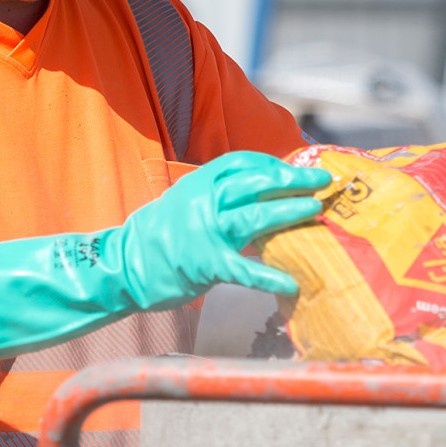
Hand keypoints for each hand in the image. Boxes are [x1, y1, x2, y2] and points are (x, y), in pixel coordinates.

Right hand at [113, 150, 330, 302]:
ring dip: (290, 212)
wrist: (122, 266)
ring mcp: (204, 232)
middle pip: (256, 183)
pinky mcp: (205, 264)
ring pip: (255, 216)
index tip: (296, 170)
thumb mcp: (184, 202)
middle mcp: (202, 201)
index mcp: (198, 183)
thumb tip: (260, 196)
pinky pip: (244, 270)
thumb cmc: (158, 236)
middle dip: (293, 180)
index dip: (274, 165)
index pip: (243, 163)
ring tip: (316, 211)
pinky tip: (291, 282)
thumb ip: (217, 197)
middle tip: (322, 182)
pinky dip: (269, 276)